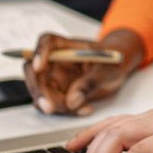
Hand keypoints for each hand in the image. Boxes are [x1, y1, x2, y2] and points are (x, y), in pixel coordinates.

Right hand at [24, 29, 144, 116]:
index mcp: (66, 45)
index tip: (39, 67)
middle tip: (50, 107)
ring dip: (56, 105)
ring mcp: (54, 77)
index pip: (46, 41)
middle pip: (34, 71)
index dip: (38, 52)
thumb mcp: (107, 68)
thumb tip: (71, 101)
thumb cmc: (113, 59)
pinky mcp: (57, 93)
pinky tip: (85, 109)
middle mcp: (55, 60)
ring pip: (41, 93)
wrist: (119, 69)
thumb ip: (90, 82)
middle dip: (38, 91)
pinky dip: (65, 111)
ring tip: (83, 107)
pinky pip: (52, 105)